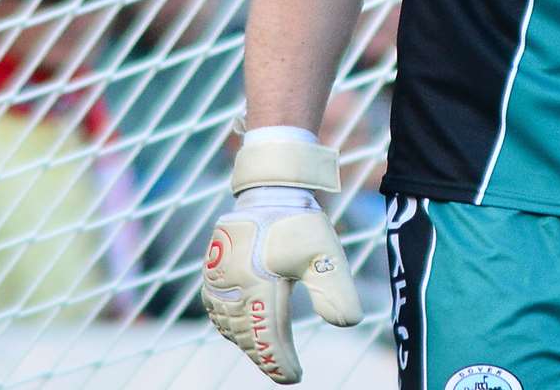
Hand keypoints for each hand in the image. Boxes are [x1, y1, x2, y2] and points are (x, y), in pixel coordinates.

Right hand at [202, 187, 362, 383]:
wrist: (269, 189)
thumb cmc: (299, 222)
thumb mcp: (325, 254)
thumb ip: (337, 290)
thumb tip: (348, 323)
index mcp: (257, 286)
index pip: (268, 339)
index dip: (280, 363)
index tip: (294, 378)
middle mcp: (231, 288)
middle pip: (247, 337)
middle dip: (266, 358)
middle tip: (285, 372)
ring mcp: (217, 281)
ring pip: (230, 327)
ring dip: (249, 344)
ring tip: (270, 356)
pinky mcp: (211, 273)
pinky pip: (217, 311)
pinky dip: (232, 327)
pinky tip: (246, 331)